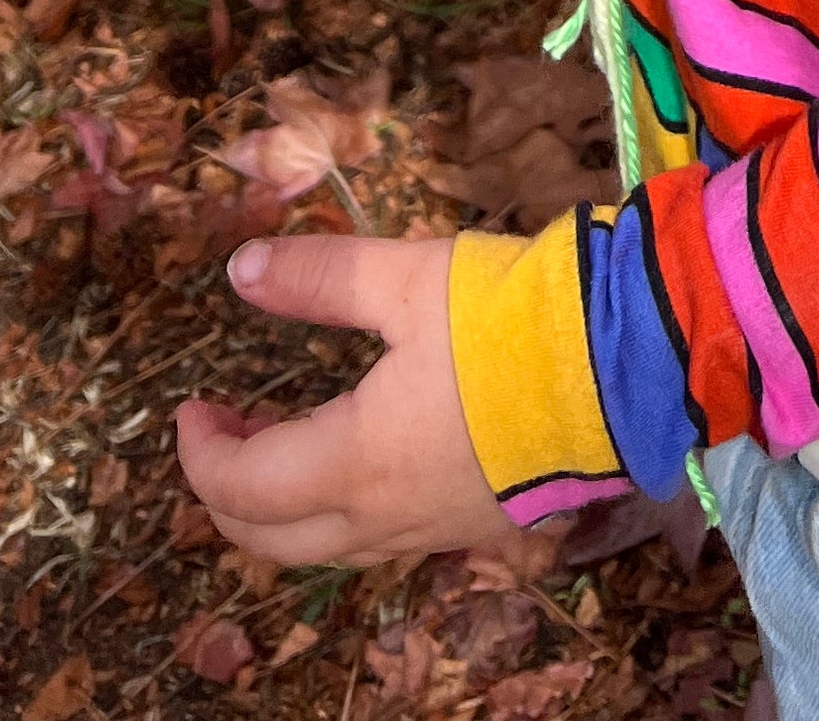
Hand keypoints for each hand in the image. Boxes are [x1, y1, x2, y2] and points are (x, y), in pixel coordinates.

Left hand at [175, 234, 519, 564]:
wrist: (629, 366)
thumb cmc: (511, 320)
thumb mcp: (408, 280)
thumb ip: (321, 278)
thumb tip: (241, 270)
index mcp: (357, 462)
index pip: (243, 489)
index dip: (199, 455)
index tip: (190, 407)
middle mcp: (388, 517)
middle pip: (275, 541)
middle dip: (229, 495)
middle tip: (223, 433)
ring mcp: (437, 530)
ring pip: (330, 548)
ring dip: (286, 507)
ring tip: (281, 442)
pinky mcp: (481, 524)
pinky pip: (385, 539)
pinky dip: (343, 510)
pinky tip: (363, 457)